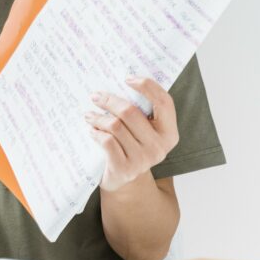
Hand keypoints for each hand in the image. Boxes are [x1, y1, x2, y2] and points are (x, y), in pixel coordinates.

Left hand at [85, 76, 179, 191]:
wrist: (124, 181)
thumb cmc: (131, 147)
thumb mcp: (142, 131)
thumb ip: (141, 112)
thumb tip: (123, 81)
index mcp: (169, 133)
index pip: (164, 102)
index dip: (147, 86)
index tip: (127, 78)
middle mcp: (159, 146)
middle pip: (130, 112)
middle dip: (109, 100)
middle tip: (96, 96)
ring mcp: (143, 159)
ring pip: (115, 126)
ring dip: (98, 117)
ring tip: (90, 115)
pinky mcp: (124, 168)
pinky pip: (106, 141)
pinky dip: (95, 132)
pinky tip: (92, 130)